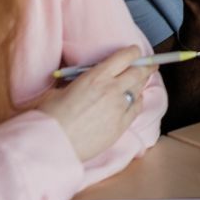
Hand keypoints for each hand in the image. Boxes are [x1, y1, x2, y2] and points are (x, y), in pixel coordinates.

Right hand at [37, 46, 150, 161]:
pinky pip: (137, 108)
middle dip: (147, 66)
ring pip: (139, 89)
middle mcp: (112, 89)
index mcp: (97, 76)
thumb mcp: (60, 89)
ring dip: (140, 84)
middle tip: (150, 65)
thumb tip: (83, 82)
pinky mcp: (121, 126)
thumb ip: (78, 82)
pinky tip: (134, 101)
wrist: (50, 146)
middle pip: (139, 71)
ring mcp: (119, 107)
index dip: (134, 53)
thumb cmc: (48, 118)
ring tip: (140, 82)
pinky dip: (138, 101)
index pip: (127, 56)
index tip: (136, 53)